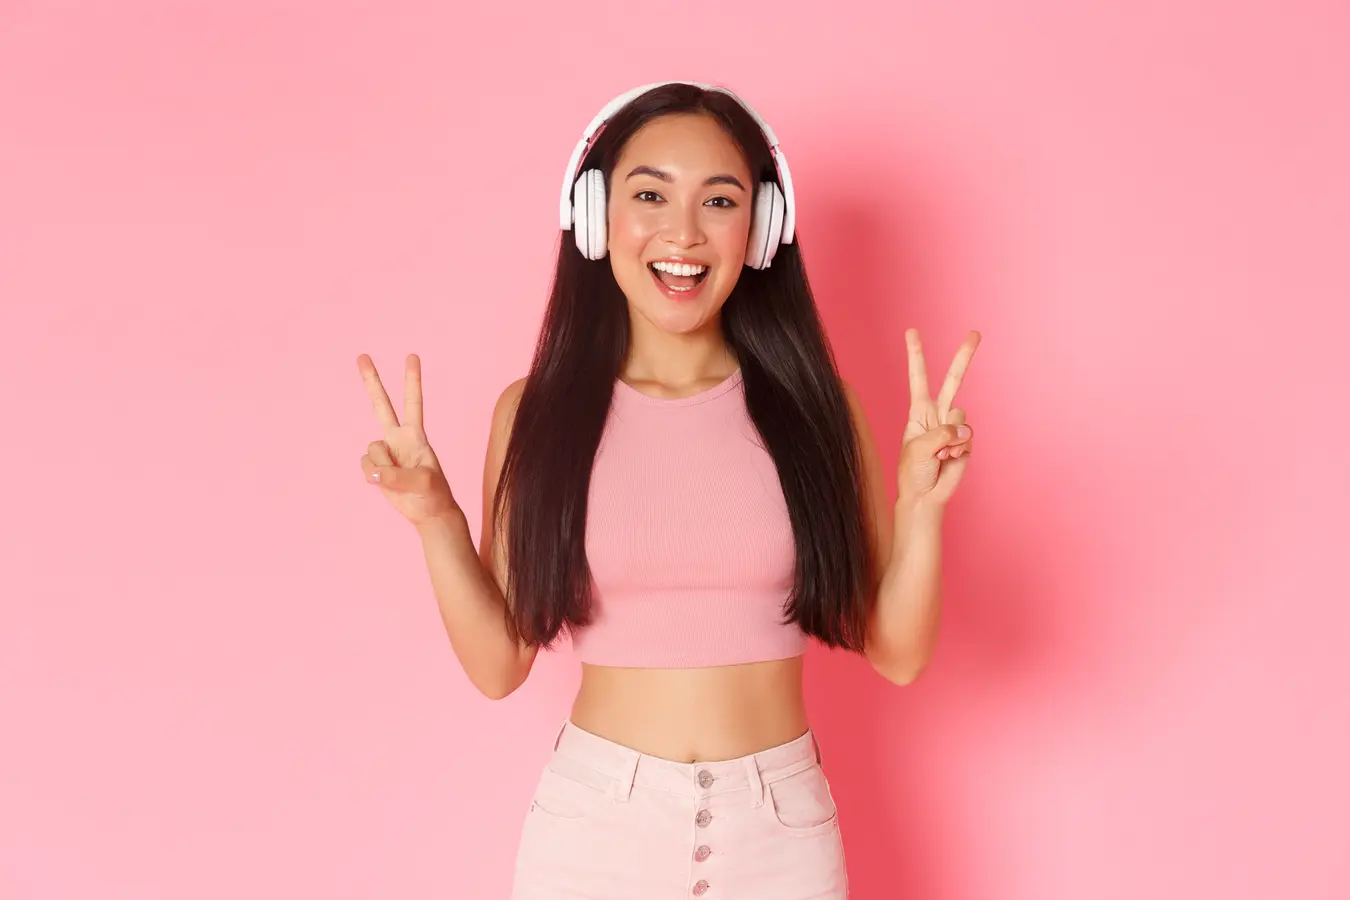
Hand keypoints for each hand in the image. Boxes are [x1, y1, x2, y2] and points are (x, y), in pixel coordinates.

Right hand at [357, 353, 458, 526]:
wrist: (427, 512)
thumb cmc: (432, 494)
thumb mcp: (422, 484)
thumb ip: (396, 476)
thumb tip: (372, 473)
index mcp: (415, 436)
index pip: (413, 402)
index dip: (412, 380)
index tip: (412, 356)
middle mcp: (398, 438)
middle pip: (381, 405)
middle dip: (371, 380)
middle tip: (362, 355)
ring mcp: (385, 452)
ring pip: (371, 450)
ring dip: (382, 468)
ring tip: (399, 479)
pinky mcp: (375, 467)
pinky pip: (365, 467)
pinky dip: (373, 477)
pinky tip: (386, 482)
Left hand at [897, 328, 980, 506]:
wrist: (925, 496)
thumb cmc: (912, 472)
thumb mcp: (918, 449)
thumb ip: (941, 433)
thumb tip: (964, 430)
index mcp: (919, 412)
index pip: (918, 378)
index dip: (916, 355)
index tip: (911, 331)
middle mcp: (937, 414)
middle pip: (953, 380)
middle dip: (964, 357)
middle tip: (975, 333)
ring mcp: (953, 427)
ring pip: (962, 416)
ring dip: (951, 438)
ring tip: (939, 454)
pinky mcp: (966, 441)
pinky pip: (969, 437)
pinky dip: (960, 448)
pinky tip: (949, 458)